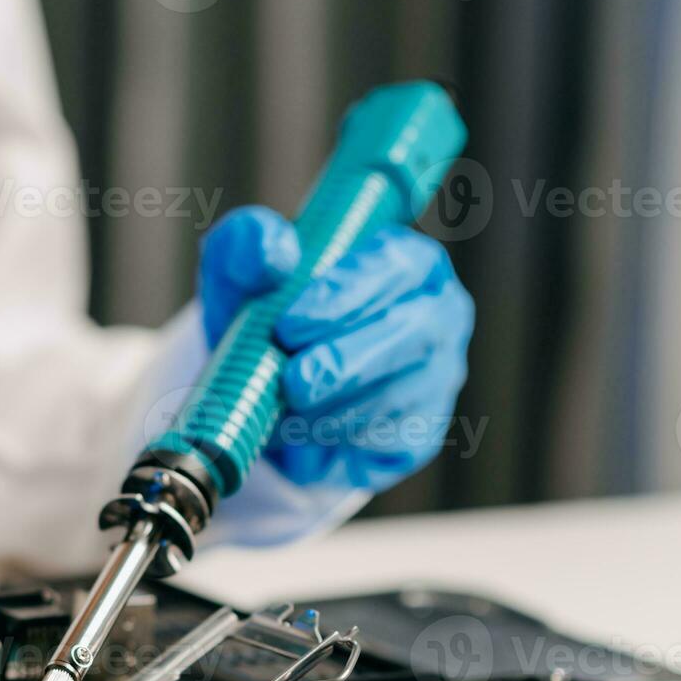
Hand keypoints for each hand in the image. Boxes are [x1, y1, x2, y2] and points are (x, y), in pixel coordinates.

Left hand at [198, 205, 473, 491]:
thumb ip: (251, 243)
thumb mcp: (242, 267)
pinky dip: (339, 437)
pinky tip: (302, 431)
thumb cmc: (265, 308)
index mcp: (407, 259)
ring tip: (284, 408)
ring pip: (401, 393)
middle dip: (347, 362)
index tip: (289, 326)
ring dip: (337, 406)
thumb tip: (278, 253)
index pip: (395, 266)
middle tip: (293, 382)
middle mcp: (437, 312)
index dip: (345, 296)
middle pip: (414, 332)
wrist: (262, 378)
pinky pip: (391, 437)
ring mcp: (438, 373)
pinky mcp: (422, 427)